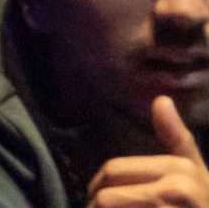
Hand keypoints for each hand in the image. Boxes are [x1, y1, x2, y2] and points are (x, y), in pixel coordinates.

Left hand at [86, 96, 208, 206]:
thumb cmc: (205, 203)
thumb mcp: (197, 174)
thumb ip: (178, 140)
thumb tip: (161, 100)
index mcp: (181, 170)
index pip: (113, 171)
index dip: (99, 187)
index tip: (99, 198)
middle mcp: (177, 190)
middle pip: (106, 197)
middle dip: (97, 207)